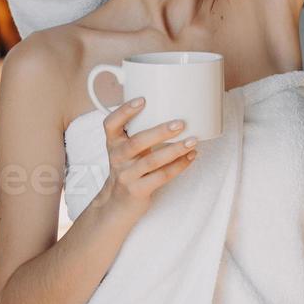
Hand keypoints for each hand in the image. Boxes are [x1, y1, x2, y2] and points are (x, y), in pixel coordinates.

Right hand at [94, 97, 199, 220]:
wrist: (117, 203)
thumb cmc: (128, 168)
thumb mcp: (126, 149)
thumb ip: (139, 132)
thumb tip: (171, 108)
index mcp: (113, 143)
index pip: (111, 124)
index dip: (124, 111)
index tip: (142, 100)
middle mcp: (118, 158)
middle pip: (137, 142)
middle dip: (160, 132)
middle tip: (180, 123)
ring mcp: (127, 175)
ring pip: (152, 161)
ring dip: (174, 150)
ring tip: (192, 141)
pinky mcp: (138, 190)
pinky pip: (161, 177)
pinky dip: (178, 166)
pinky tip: (190, 157)